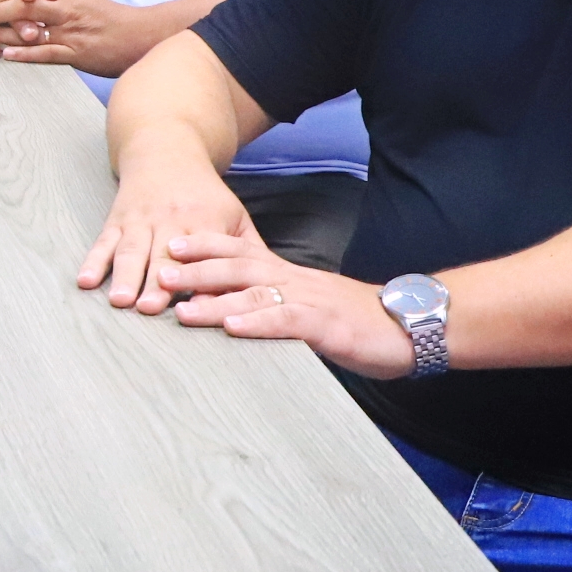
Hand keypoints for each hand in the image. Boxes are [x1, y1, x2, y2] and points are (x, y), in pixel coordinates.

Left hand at [0, 0, 160, 74]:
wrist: (145, 36)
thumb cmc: (117, 22)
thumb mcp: (89, 4)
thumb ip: (64, 2)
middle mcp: (68, 10)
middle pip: (26, 2)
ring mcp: (71, 32)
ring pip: (31, 29)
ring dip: (3, 34)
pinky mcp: (77, 54)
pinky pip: (47, 53)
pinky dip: (25, 55)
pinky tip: (7, 57)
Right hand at [78, 155, 252, 302]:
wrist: (166, 151)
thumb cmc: (205, 195)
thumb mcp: (235, 216)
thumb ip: (250, 252)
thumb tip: (264, 293)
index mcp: (206, 221)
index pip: (204, 252)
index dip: (200, 276)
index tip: (197, 301)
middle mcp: (171, 220)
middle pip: (163, 255)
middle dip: (156, 281)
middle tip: (149, 308)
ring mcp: (140, 220)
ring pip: (132, 250)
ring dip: (125, 275)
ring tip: (120, 300)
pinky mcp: (117, 220)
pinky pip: (104, 242)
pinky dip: (93, 261)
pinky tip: (85, 281)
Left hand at [154, 232, 413, 378]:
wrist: (410, 325)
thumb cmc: (353, 319)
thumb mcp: (306, 304)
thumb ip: (272, 302)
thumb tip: (227, 309)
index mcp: (287, 273)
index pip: (240, 251)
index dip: (205, 246)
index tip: (169, 243)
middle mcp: (293, 280)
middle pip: (239, 267)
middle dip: (197, 267)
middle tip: (161, 269)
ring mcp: (309, 301)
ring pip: (256, 293)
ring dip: (216, 298)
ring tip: (182, 306)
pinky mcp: (325, 326)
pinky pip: (287, 321)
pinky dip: (258, 323)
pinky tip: (233, 327)